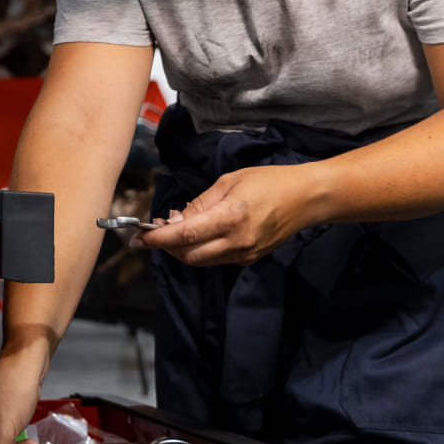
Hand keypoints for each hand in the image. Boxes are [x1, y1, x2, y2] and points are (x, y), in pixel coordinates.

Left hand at [138, 162, 327, 266]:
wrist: (305, 199)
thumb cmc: (268, 182)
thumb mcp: (229, 182)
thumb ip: (200, 204)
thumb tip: (175, 219)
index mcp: (230, 218)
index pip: (184, 235)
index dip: (158, 239)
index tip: (138, 238)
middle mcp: (236, 242)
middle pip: (188, 255)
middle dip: (166, 246)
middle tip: (154, 231)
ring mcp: (244, 254)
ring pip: (201, 261)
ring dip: (181, 250)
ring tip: (174, 231)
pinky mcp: (250, 260)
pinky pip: (216, 260)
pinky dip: (200, 250)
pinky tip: (197, 235)